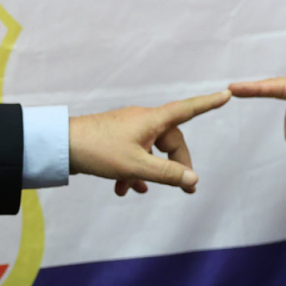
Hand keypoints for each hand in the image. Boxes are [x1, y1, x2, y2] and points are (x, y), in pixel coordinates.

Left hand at [69, 92, 230, 195]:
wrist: (60, 146)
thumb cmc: (98, 150)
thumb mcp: (136, 166)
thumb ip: (167, 174)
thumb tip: (193, 180)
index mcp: (151, 120)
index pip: (187, 110)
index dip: (207, 104)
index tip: (226, 95)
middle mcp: (142, 121)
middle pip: (171, 140)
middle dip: (176, 164)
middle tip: (185, 189)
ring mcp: (127, 130)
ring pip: (150, 151)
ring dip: (150, 172)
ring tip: (143, 191)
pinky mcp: (114, 140)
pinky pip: (133, 155)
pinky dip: (132, 172)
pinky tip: (123, 189)